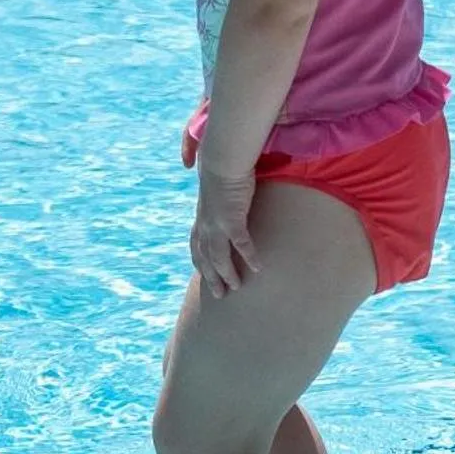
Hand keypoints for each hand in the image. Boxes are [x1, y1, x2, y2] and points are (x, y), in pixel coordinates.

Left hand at [190, 163, 259, 299]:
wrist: (222, 159)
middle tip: (220, 294)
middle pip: (205, 258)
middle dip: (211, 277)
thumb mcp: (215, 190)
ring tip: (236, 286)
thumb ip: (218, 202)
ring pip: (219, 257)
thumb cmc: (222, 170)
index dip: (200, 263)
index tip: (205, 275)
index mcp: (201, 218)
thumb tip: (223, 203)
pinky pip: (241, 244)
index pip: (196, 247)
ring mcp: (216, 224)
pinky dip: (248, 257)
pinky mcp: (232, 219)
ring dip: (227, 274)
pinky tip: (258, 267)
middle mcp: (205, 225)